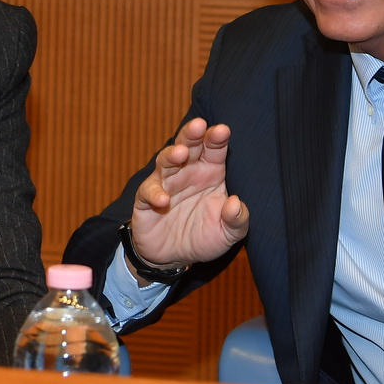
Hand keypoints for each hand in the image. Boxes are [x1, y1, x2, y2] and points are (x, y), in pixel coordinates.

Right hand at [127, 117, 249, 270]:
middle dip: (192, 134)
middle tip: (198, 125)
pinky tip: (164, 200)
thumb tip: (235, 204)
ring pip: (166, 162)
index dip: (217, 139)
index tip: (222, 131)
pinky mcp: (146, 199)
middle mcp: (187, 173)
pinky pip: (149, 192)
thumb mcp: (228, 234)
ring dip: (172, 156)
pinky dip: (156, 193)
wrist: (173, 257)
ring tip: (181, 154)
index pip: (214, 150)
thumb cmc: (204, 237)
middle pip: (188, 146)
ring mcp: (165, 184)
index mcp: (210, 173)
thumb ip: (237, 220)